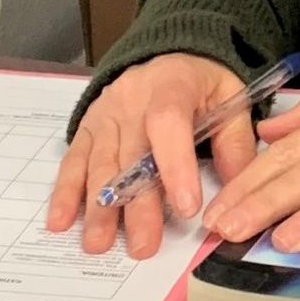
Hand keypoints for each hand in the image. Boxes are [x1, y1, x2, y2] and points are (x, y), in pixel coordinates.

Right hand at [46, 53, 254, 259]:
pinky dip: (65, 191)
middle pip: (131, 155)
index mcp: (172, 85)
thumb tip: (238, 190)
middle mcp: (132, 99)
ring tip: (98, 244)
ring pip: (99, 163)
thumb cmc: (202, 83)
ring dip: (98, 207)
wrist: (168, 54)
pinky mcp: (88, 127)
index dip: (176, 166)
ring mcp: (105, 114)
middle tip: (142, 246)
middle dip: (135, 205)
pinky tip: (61, 220)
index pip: (169, 124)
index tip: (187, 208)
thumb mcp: (231, 97)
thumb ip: (235, 143)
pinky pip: (74, 160)